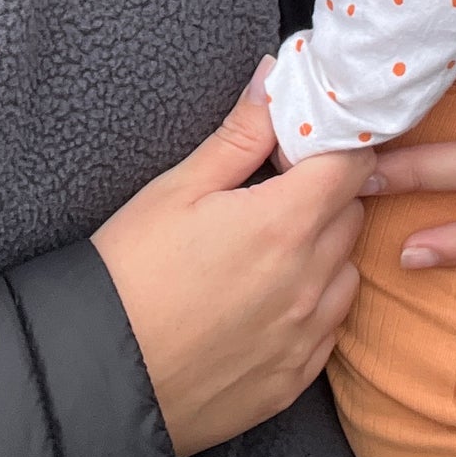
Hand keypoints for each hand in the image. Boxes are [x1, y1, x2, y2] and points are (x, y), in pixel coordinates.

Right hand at [93, 58, 372, 456]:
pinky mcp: (295, 378)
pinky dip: (314, 302)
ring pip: (348, 270)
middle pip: (352, 214)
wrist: (103, 376)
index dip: (335, 145)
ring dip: (325, 248)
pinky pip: (330, 326)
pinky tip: (268, 296)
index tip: (303, 143)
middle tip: (276, 186)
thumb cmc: (132, 271)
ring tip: (268, 246)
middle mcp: (309, 282)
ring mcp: (306, 335)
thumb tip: (275, 78)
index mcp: (283, 225)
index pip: (352, 166)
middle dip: (327, 190)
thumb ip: (240, 133)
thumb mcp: (178, 188)